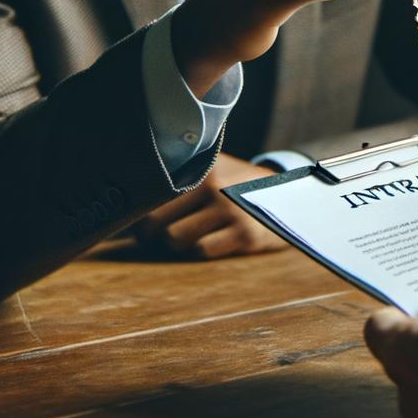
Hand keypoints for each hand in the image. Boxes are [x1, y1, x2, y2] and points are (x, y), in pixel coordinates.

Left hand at [134, 152, 285, 258]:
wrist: (290, 195)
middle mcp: (213, 185)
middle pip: (153, 222)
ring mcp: (229, 210)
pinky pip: (200, 251)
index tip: (137, 220)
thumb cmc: (235, 185)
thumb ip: (178, 175)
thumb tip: (127, 197)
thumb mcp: (212, 168)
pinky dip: (200, 250)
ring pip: (174, 239)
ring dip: (177, 243)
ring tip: (189, 234)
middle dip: (151, 234)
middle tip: (157, 234)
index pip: (149, 194)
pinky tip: (213, 239)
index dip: (136, 212)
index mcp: (200, 166)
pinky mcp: (244, 234)